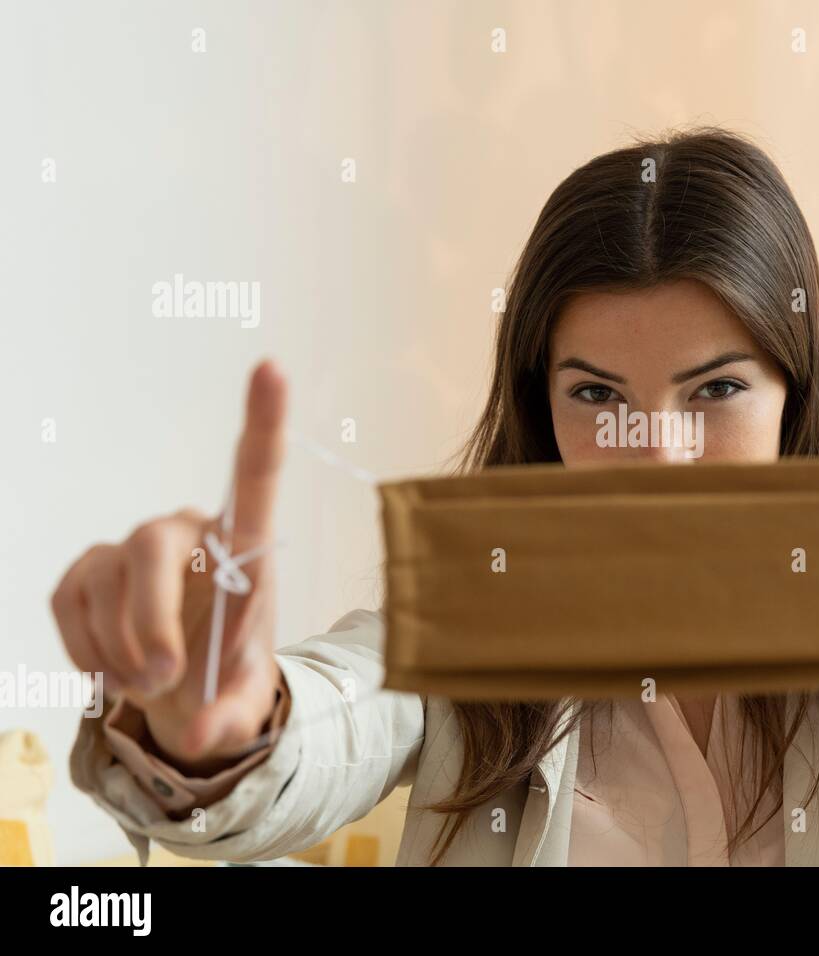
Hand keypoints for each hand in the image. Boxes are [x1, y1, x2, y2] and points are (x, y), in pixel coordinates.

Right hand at [51, 361, 287, 771]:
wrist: (187, 693)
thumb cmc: (226, 679)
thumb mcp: (240, 707)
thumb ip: (227, 719)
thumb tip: (197, 735)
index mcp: (246, 548)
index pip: (256, 475)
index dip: (264, 421)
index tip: (273, 367)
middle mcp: (188, 530)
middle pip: (153, 546)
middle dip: (149, 621)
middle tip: (162, 680)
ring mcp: (132, 545)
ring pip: (108, 582)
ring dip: (122, 647)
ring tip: (151, 681)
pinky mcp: (86, 569)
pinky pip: (69, 605)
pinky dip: (86, 650)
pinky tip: (116, 667)